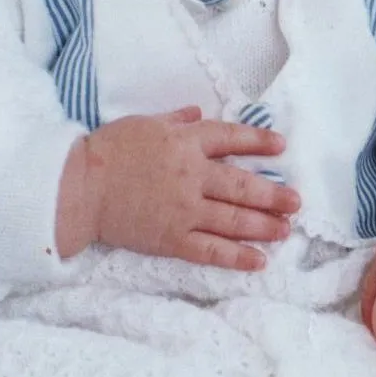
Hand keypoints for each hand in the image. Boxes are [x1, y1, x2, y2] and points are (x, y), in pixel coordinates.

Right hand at [55, 105, 299, 269]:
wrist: (78, 187)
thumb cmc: (107, 151)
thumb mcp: (143, 123)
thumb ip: (175, 120)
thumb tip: (198, 115)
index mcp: (185, 142)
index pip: (231, 138)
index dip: (259, 141)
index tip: (281, 146)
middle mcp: (192, 175)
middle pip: (243, 185)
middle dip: (274, 194)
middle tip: (297, 202)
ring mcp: (184, 210)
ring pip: (233, 219)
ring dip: (264, 226)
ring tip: (286, 230)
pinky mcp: (172, 239)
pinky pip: (211, 251)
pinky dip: (236, 257)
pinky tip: (258, 261)